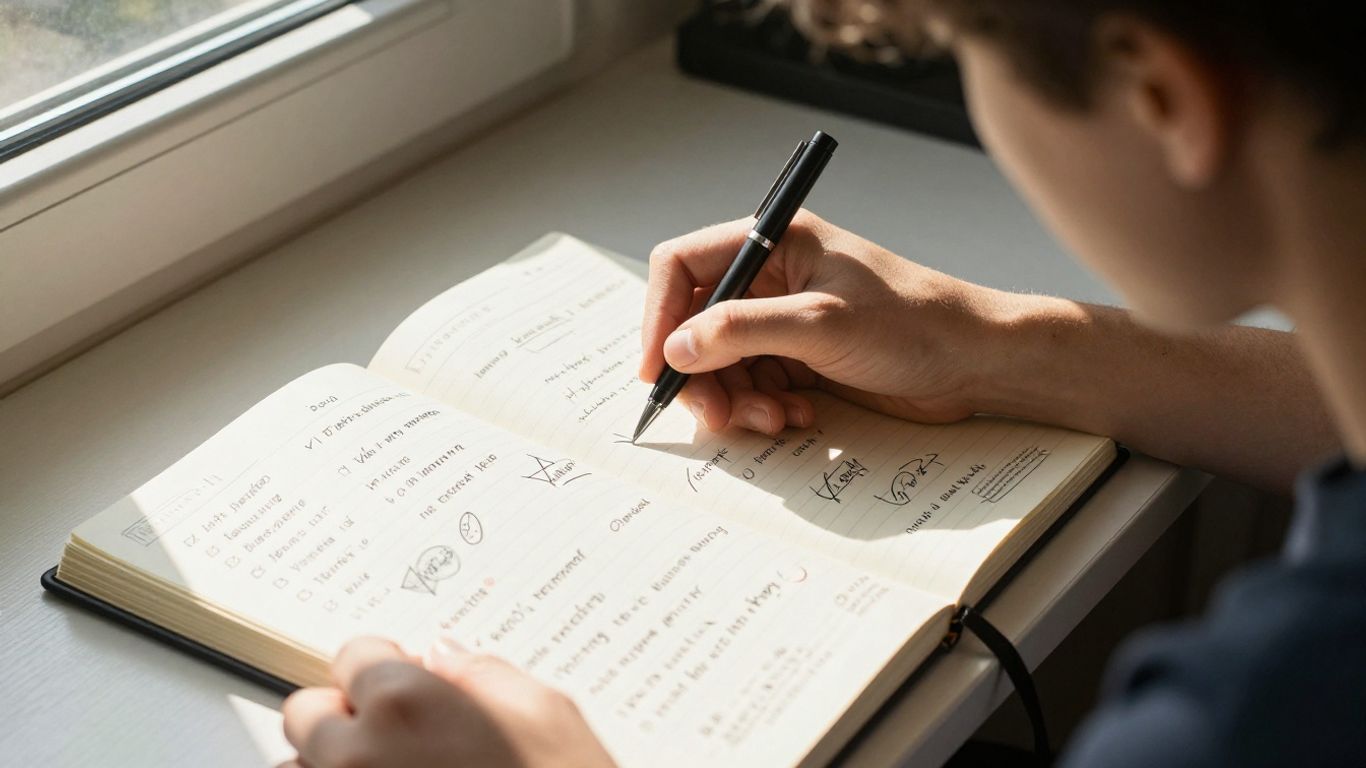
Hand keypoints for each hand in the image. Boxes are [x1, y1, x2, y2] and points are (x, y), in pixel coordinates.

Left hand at [282, 636, 615, 767]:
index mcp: (405, 703)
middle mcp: (358, 755)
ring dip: (330, 766)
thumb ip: (485, 675)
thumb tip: (448, 660)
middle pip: (308, 712)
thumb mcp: (548, 715)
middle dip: (346, 714)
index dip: (385, 666)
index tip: (400, 678)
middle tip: (393, 730)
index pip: (355, 655)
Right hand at [640, 211, 1009, 433]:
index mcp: (775, 244)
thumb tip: (678, 347)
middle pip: (696, 325)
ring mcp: (785, 321)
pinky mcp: (801, 359)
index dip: (659, 317)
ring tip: (775, 418)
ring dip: (737, 400)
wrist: (974, 363)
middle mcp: (773, 279)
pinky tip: (799, 415)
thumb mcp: (821, 324)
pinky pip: (754, 386)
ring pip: (722, 365)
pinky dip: (765, 408)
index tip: (657, 368)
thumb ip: (741, 331)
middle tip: (718, 415)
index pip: (683, 268)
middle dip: (701, 375)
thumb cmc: (915, 323)